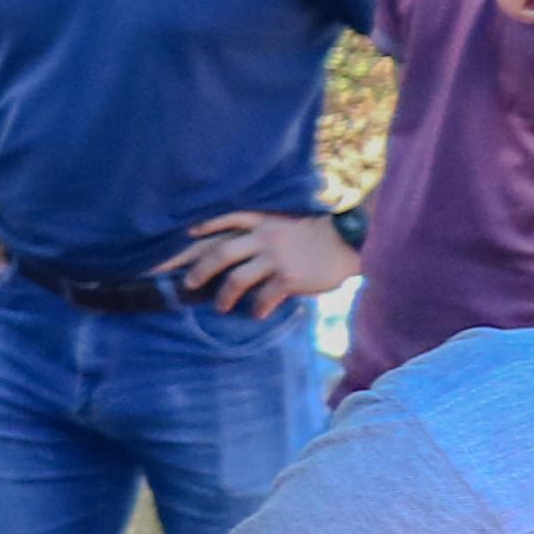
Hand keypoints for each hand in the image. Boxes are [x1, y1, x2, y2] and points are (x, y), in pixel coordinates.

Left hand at [162, 209, 357, 315]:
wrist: (349, 240)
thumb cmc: (316, 233)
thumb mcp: (285, 222)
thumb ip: (261, 230)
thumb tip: (237, 248)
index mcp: (262, 222)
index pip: (224, 220)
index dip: (202, 228)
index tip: (184, 236)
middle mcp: (263, 238)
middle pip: (219, 254)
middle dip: (200, 270)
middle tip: (189, 283)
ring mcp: (275, 258)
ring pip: (236, 280)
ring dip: (224, 296)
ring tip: (220, 306)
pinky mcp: (288, 278)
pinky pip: (263, 297)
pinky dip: (257, 308)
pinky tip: (256, 313)